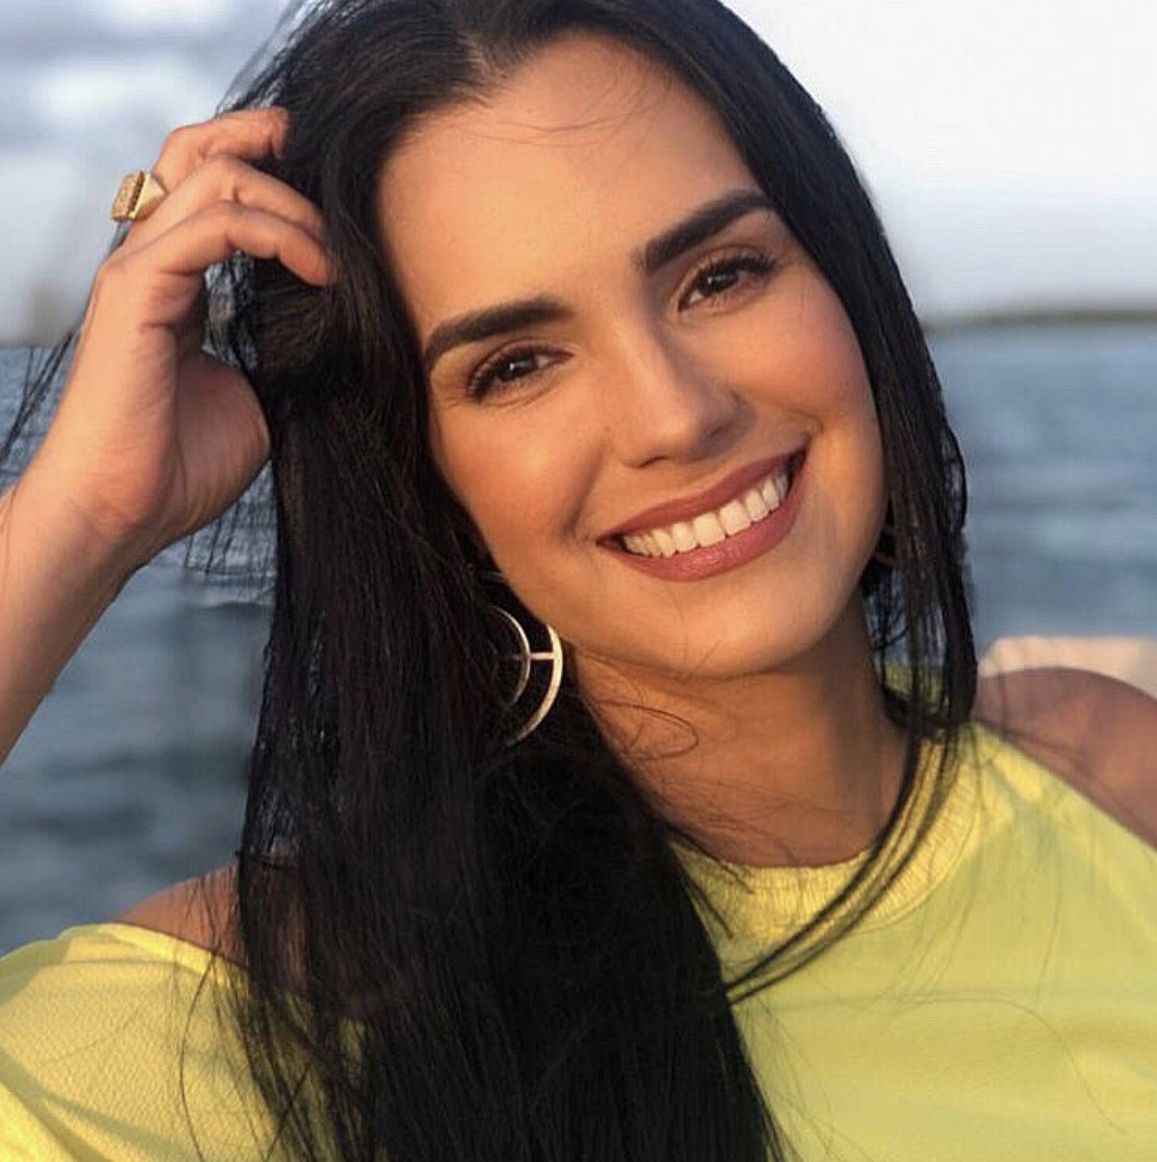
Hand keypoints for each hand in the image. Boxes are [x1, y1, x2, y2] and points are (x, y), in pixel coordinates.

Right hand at [25, 107, 331, 569]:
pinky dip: (278, 235)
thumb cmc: (184, 467)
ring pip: (214, 174)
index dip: (271, 167)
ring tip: (334, 259)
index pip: (213, 186)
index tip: (335, 192)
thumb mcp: (259, 396)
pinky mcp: (134, 289)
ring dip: (293, 205)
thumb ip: (284, 348)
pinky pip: (213, 224)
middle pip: (200, 151)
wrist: (126, 512)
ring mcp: (139, 269)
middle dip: (273, 145)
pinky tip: (318, 274)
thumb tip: (339, 327)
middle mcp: (152, 260)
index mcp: (177, 281)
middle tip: (337, 182)